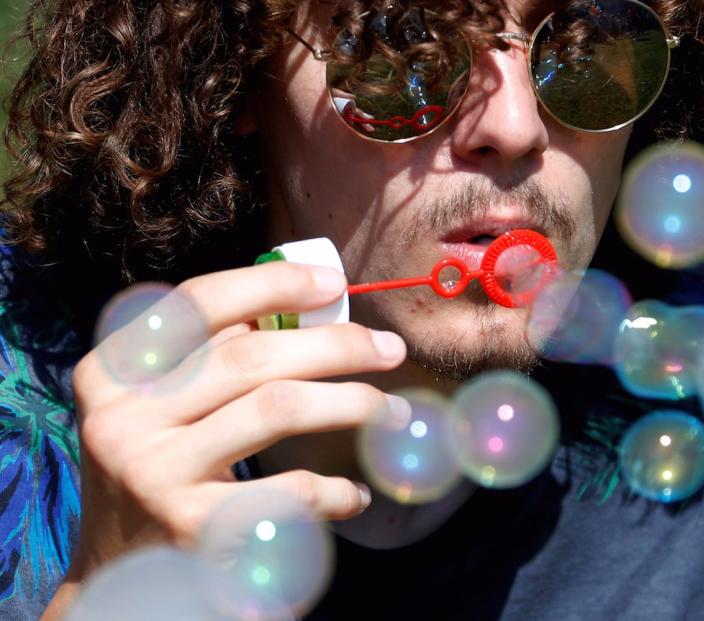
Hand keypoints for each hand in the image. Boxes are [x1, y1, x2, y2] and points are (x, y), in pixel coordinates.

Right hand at [60, 261, 410, 590]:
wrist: (120, 572)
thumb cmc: (162, 467)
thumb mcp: (161, 405)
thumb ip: (214, 355)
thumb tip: (309, 305)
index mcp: (112, 371)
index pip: (197, 304)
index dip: (271, 284)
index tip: (333, 284)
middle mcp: (123, 418)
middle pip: (251, 355)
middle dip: (337, 344)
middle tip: (390, 349)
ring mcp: (156, 473)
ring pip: (279, 407)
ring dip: (354, 403)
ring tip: (393, 412)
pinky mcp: (193, 527)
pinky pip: (290, 491)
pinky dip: (336, 489)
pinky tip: (355, 493)